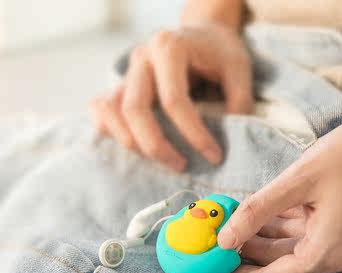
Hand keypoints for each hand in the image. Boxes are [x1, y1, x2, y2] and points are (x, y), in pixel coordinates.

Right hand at [90, 23, 252, 171]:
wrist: (201, 36)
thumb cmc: (219, 53)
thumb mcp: (239, 69)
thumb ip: (239, 100)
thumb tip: (233, 139)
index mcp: (169, 48)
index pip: (174, 101)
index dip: (194, 135)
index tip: (214, 156)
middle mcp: (141, 58)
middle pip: (134, 110)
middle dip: (157, 146)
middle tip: (182, 166)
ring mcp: (127, 72)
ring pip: (111, 112)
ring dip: (133, 143)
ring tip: (162, 160)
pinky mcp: (120, 86)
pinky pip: (101, 110)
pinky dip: (112, 131)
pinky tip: (137, 147)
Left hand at [217, 88, 341, 272]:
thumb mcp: (299, 180)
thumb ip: (257, 211)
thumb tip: (224, 239)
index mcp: (328, 253)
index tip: (213, 269)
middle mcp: (339, 257)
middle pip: (281, 262)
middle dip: (247, 250)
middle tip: (214, 239)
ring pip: (292, 246)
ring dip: (262, 235)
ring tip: (231, 222)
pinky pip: (307, 233)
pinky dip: (283, 224)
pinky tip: (260, 212)